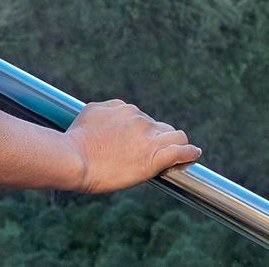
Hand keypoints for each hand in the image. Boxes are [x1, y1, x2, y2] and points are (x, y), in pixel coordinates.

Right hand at [66, 99, 200, 193]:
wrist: (73, 159)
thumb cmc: (76, 139)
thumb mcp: (90, 112)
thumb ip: (108, 109)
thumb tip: (119, 110)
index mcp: (126, 110)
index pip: (145, 119)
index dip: (146, 132)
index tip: (143, 143)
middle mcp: (140, 120)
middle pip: (162, 127)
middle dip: (161, 138)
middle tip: (157, 152)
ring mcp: (148, 139)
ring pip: (176, 136)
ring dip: (179, 143)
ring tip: (183, 152)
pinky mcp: (153, 159)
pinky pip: (180, 152)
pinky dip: (190, 153)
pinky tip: (195, 154)